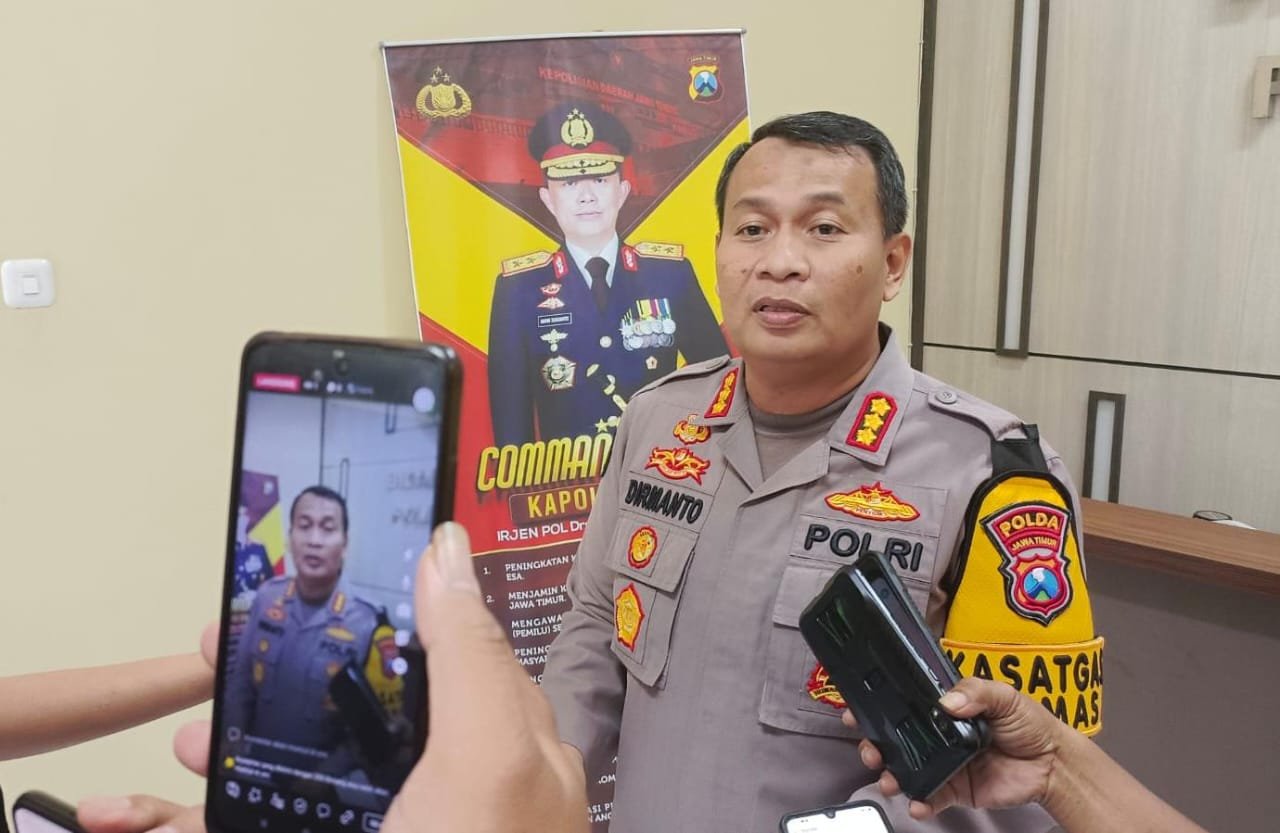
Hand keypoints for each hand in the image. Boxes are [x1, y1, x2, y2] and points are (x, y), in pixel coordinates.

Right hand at [83, 523, 588, 832]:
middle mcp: (442, 792)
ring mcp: (382, 827)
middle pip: (356, 710)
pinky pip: (248, 827)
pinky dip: (194, 821)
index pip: (435, 649)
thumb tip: (452, 550)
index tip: (301, 586)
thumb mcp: (488, 766)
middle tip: (221, 661)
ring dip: (232, 747)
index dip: (373, 608)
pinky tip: (144, 817)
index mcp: (497, 749)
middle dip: (282, 682)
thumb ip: (472, 661)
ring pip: (296, 774)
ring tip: (189, 741)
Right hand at [843, 676, 1061, 820]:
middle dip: (875, 744)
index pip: (906, 704)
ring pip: (906, 769)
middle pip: (897, 738)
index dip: (880, 706)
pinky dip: (919, 801)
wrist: (1052, 764)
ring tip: (887, 778)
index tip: (859, 708)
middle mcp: (939, 734)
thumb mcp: (1004, 696)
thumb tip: (947, 702)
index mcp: (946, 707)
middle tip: (870, 748)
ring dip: (890, 774)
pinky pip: (930, 796)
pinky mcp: (955, 789)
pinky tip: (915, 802)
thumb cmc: (1029, 724)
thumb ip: (975, 693)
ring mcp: (944, 763)